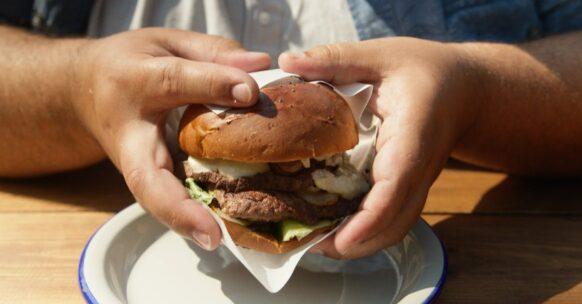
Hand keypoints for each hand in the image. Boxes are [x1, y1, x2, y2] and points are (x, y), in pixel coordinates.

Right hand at [73, 28, 270, 249]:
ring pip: (152, 197)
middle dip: (174, 206)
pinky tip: (220, 227)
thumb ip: (212, 52)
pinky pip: (164, 197)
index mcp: (134, 81)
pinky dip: (188, 215)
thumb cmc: (130, 65)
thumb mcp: (167, 42)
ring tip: (218, 238)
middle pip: (144, 175)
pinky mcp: (144, 176)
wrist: (83, 89)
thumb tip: (260, 67)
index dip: (212, 84)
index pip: (175, 82)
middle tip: (211, 233)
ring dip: (182, 221)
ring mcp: (134, 162)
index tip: (250, 90)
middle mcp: (130, 131)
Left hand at [280, 37, 478, 258]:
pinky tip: (332, 226)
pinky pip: (390, 218)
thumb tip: (287, 60)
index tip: (339, 239)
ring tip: (315, 242)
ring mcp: (416, 183)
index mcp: (412, 136)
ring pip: (394, 228)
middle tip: (309, 246)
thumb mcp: (381, 55)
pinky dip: (364, 231)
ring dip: (359, 243)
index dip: (369, 218)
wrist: (466, 89)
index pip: (396, 185)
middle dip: (356, 244)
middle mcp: (418, 168)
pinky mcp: (409, 187)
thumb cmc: (426, 70)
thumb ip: (337, 58)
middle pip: (395, 223)